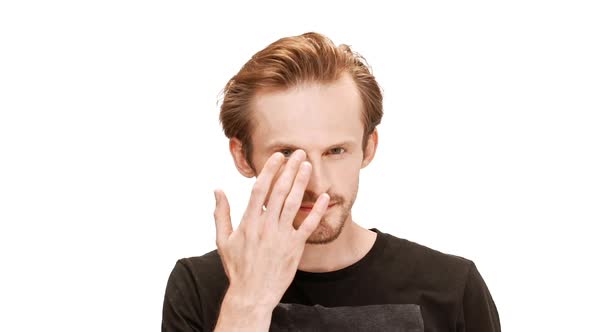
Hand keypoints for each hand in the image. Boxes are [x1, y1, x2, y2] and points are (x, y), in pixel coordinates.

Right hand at [213, 150, 329, 309]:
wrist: (251, 294)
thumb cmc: (237, 267)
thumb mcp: (223, 240)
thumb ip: (221, 214)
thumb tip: (218, 190)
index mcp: (248, 222)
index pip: (260, 189)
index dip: (270, 170)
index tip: (278, 156)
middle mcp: (265, 226)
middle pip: (279, 191)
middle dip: (289, 169)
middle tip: (299, 153)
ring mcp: (281, 236)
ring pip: (293, 203)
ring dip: (301, 183)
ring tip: (308, 166)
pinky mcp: (294, 247)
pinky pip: (308, 225)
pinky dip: (317, 211)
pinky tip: (324, 197)